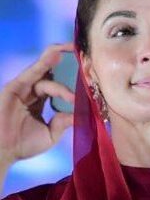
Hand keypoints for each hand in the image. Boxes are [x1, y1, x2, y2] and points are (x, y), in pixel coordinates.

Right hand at [0, 43, 75, 170]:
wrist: (2, 152)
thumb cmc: (22, 145)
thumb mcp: (50, 134)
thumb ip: (64, 122)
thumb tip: (83, 112)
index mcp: (40, 100)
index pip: (58, 85)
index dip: (73, 86)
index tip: (90, 91)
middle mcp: (32, 91)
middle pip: (50, 71)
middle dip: (65, 59)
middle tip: (83, 52)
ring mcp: (23, 88)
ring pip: (42, 68)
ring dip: (56, 56)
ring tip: (71, 48)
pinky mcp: (14, 87)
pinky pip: (31, 73)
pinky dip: (43, 63)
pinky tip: (56, 55)